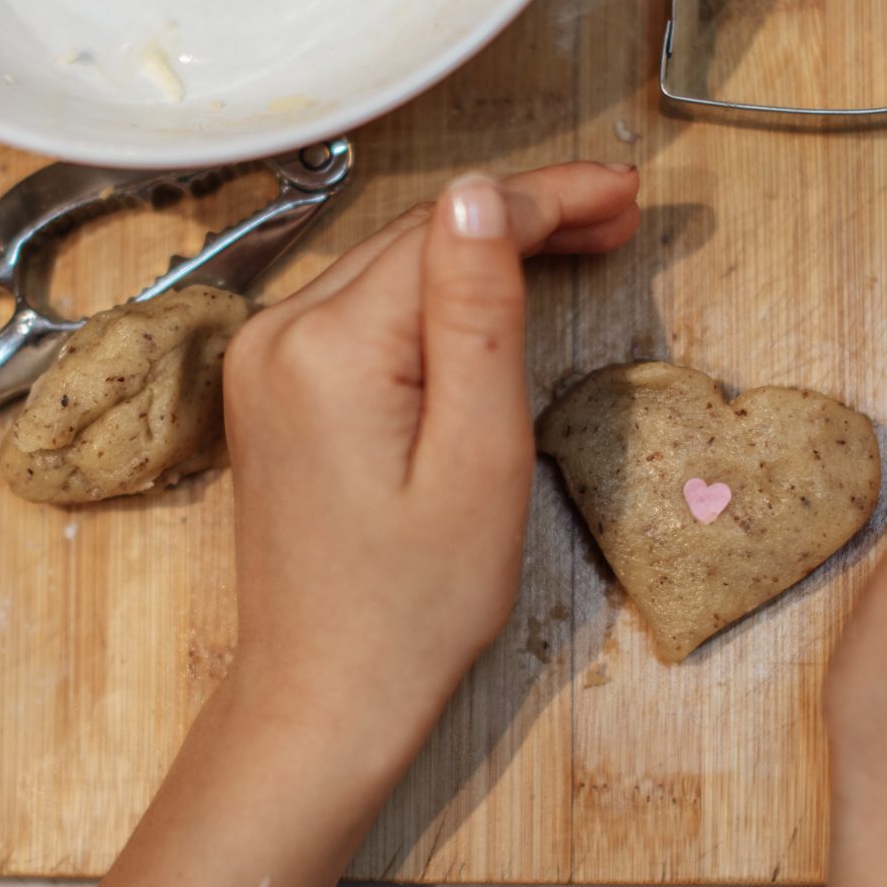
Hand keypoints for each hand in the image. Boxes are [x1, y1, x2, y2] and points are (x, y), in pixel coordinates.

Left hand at [222, 163, 639, 768]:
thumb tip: (478, 197)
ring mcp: (265, 361)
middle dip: (521, 216)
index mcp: (328, 347)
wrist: (325, 694)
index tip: (621, 192)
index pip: (447, 228)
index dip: (544, 199)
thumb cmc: (413, 604)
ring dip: (479, 252)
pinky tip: (491, 294)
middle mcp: (277, 335)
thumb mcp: (480, 457)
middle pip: (416, 238)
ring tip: (578, 240)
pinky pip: (363, 311)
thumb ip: (478, 315)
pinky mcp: (274, 389)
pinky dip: (431, 295)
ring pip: (391, 268)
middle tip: (619, 212)